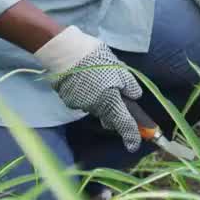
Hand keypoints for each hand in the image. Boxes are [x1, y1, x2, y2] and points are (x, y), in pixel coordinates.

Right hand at [34, 26, 143, 151]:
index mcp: (111, 101)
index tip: (134, 146)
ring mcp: (80, 105)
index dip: (131, 136)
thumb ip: (129, 85)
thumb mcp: (119, 68)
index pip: (124, 123)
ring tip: (98, 79)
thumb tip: (135, 96)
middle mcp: (95, 108)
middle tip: (118, 96)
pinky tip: (85, 80)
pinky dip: (87, 95)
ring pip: (96, 108)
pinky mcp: (68, 100)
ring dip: (101, 100)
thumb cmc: (96, 58)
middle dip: (115, 113)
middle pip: (109, 117)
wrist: (65, 53)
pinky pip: (83, 101)